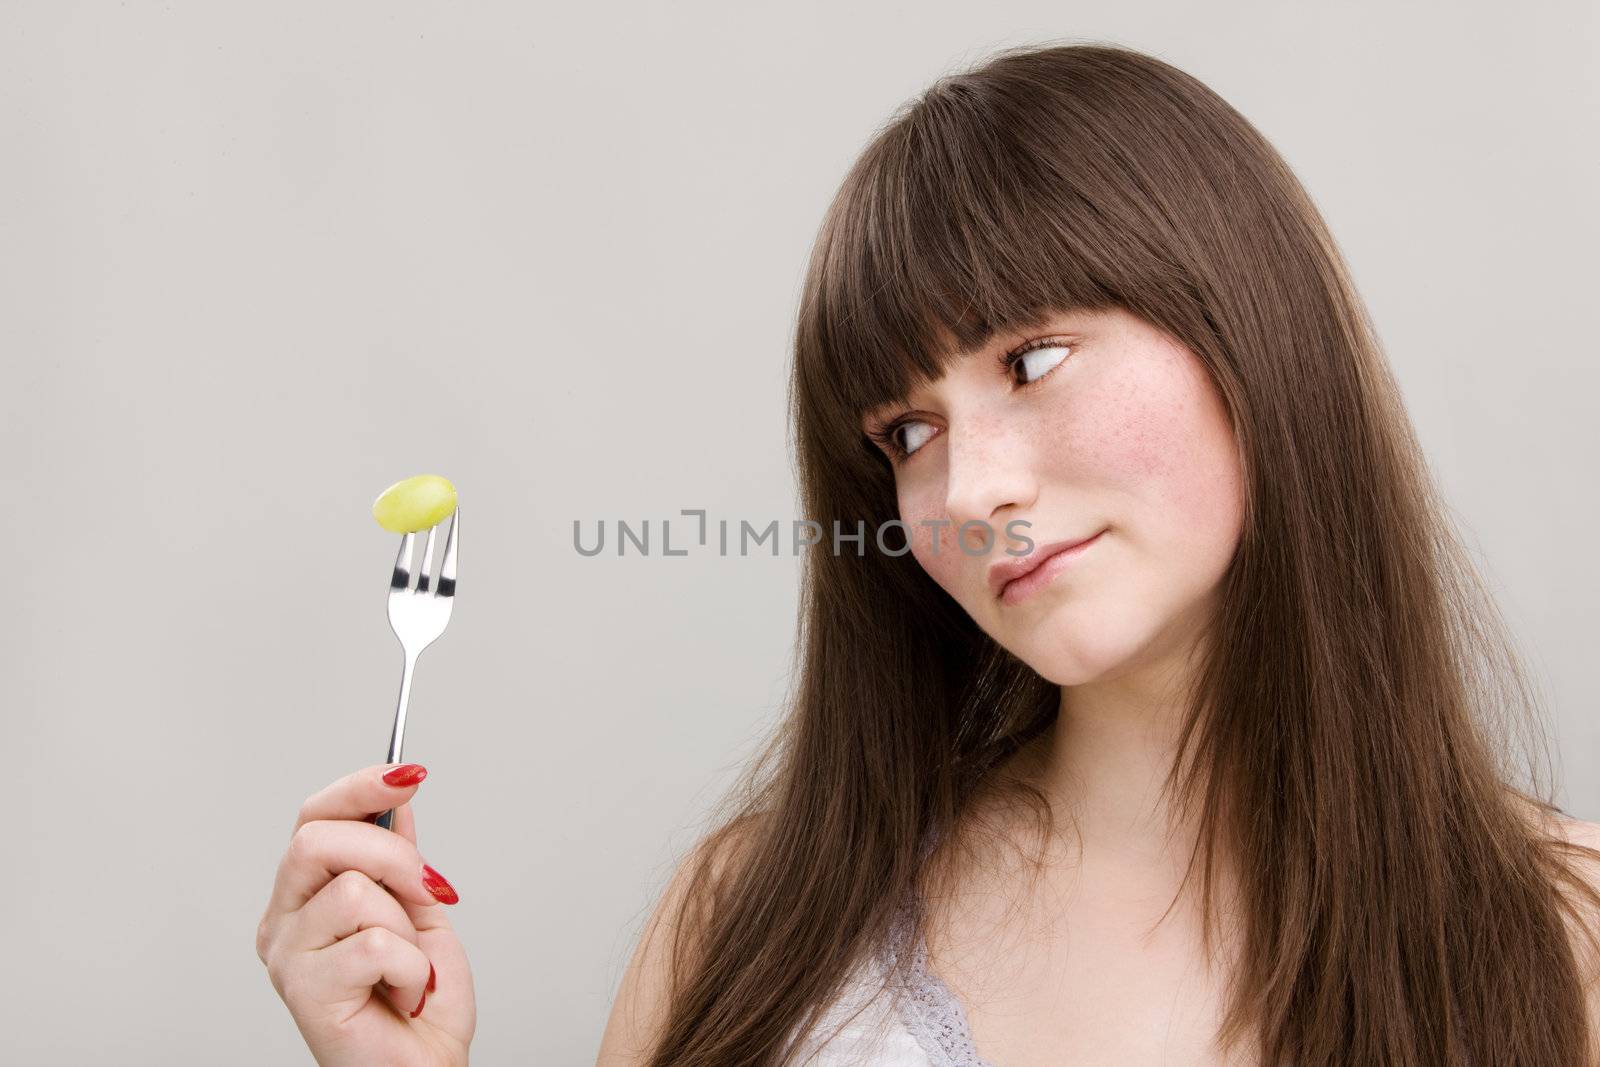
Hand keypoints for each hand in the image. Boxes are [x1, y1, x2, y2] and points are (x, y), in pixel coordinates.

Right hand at [256, 764, 475, 1066]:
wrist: (425, 1066)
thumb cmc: (417, 1000)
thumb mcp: (418, 910)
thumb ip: (398, 857)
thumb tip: (397, 800)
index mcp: (304, 895)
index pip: (313, 817)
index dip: (360, 788)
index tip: (410, 773)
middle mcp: (283, 922)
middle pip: (318, 840)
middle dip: (392, 855)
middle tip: (429, 888)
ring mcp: (288, 957)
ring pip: (353, 891)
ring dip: (407, 927)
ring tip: (408, 964)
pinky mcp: (305, 992)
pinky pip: (372, 943)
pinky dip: (410, 966)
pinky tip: (404, 992)